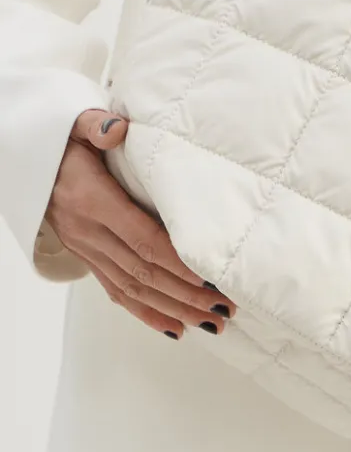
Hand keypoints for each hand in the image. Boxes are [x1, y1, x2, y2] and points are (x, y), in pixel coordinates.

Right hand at [44, 109, 236, 339]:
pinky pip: (117, 292)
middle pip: (144, 272)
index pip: (142, 239)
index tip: (208, 279)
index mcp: (94, 201)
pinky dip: (147, 313)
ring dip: (174, 309)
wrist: (26, 162)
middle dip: (186, 295)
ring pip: (134, 288)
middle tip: (224, 309)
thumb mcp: (74, 124)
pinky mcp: (89, 258)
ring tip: (211, 323)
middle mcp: (90, 232)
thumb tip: (117, 130)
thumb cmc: (63, 143)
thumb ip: (96, 125)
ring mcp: (88, 249)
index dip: (176, 262)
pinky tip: (176, 327)